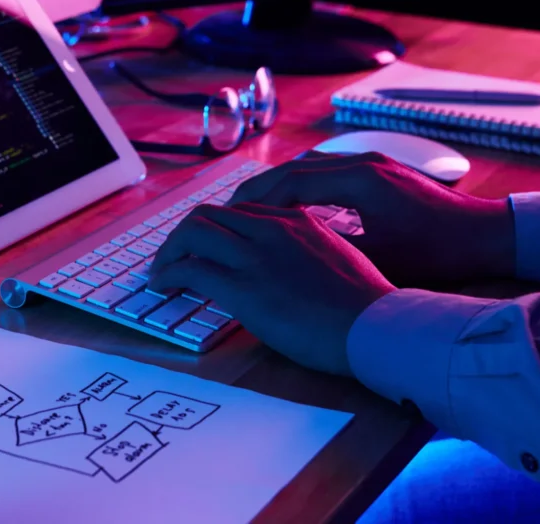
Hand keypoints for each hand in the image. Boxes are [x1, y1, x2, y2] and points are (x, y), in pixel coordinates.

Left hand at [148, 203, 394, 377]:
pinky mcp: (242, 285)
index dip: (216, 229)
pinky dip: (169, 274)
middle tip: (174, 257)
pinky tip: (163, 287)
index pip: (241, 212)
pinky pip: (190, 268)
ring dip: (170, 251)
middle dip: (185, 235)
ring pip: (193, 231)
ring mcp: (256, 255)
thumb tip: (287, 273)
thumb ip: (307, 255)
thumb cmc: (368, 308)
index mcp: (298, 222)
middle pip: (211, 214)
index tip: (206, 247)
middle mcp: (273, 229)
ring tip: (162, 271)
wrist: (377, 327)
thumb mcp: (339, 262)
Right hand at [228, 152, 515, 286]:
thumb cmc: (439, 254)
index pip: (289, 182)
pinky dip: (303, 184)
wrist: (489, 234)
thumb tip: (288, 260)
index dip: (254, 202)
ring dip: (280, 185)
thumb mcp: (380, 261)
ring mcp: (372, 162)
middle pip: (294, 168)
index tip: (228, 219)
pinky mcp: (381, 169)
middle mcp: (362, 163)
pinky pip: (328, 170)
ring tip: (254, 210)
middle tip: (229, 213)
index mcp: (358, 182)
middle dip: (259, 190)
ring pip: (310, 166)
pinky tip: (293, 205)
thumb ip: (332, 252)